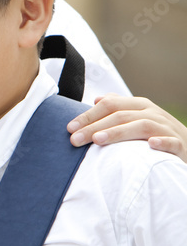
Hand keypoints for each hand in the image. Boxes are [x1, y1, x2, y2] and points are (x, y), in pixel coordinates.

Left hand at [69, 94, 186, 161]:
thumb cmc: (157, 133)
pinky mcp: (181, 145)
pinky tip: (149, 145)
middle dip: (94, 127)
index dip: (88, 115)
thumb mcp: (138, 117)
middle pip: (120, 116)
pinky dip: (161, 142)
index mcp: (140, 105)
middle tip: (74, 139)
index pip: (110, 105)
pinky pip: (171, 142)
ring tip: (98, 140)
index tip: (69, 128)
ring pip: (141, 126)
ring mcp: (168, 129)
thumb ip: (119, 108)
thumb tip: (97, 99)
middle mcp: (153, 113)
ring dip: (118, 133)